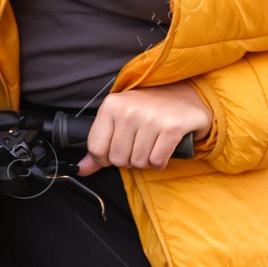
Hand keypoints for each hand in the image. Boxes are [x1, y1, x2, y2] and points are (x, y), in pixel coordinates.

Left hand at [77, 81, 211, 174]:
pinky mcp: (171, 128)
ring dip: (146, 160)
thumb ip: (99, 146)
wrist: (187, 96)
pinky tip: (163, 147)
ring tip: (152, 144)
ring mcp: (150, 118)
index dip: (106, 158)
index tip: (117, 150)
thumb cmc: (149, 109)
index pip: (96, 149)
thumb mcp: (119, 119)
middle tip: (140, 144)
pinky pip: (157, 161)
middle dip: (129, 160)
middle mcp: (129, 110)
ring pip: (138, 162)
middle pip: (118, 159)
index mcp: (111, 105)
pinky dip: (160, 161)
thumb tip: (81, 169)